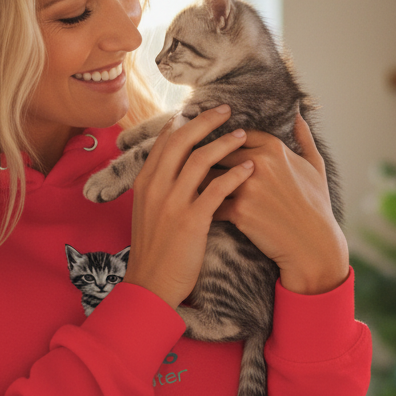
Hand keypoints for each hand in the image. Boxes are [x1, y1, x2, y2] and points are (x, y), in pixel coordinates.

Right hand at [123, 105, 254, 308]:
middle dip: (205, 121)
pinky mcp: (191, 220)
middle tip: (226, 110)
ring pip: (201, 160)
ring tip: (243, 134)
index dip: (184, 123)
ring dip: (225, 143)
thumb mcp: (147, 213)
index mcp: (145, 183)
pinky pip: (217, 189)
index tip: (200, 111)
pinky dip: (235, 175)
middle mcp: (156, 188)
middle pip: (182, 141)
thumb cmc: (154, 252)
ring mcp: (172, 203)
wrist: (150, 285)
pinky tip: (250, 168)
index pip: (164, 142)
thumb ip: (159, 189)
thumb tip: (174, 170)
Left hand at [206, 113, 348, 294]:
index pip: (235, 135)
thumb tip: (297, 114)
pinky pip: (209, 203)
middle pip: (216, 153)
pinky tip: (198, 211)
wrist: (314, 245)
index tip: (214, 151)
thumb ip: (304, 137)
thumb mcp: (316, 166)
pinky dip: (202, 207)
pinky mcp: (240, 211)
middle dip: (204, 162)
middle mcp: (259, 163)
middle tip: (189, 171)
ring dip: (198, 184)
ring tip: (188, 190)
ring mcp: (248, 187)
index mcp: (274, 147)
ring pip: (208, 177)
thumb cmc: (316, 206)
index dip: (223, 144)